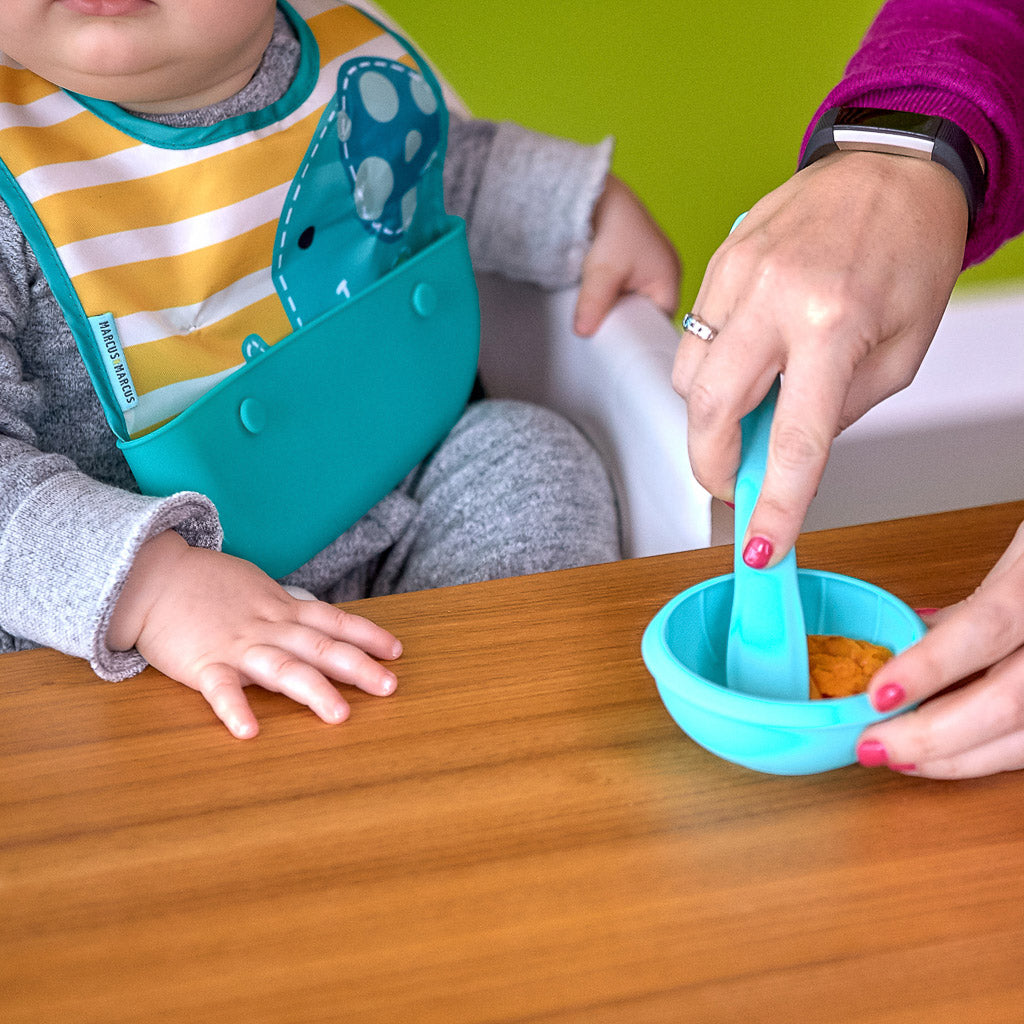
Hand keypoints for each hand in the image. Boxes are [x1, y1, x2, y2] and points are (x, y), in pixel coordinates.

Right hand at [108, 531, 401, 737]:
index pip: (333, 620)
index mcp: (281, 610)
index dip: (366, 634)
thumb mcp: (258, 591)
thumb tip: (321, 625)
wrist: (152, 575)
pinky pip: (219, 689)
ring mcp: (236, 645)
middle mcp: (268, 627)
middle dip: (357, 666)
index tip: (397, 650)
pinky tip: (249, 731)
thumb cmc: (208, 586)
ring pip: (281, 667)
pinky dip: (234, 708)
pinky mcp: (201, 663)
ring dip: (312, 691)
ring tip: (339, 715)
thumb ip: (288, 612)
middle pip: (319, 646)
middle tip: (390, 686)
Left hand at [573, 173, 680, 335]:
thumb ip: (594, 303)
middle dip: (624, 326)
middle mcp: (664, 278)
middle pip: (645, 319)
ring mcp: (647, 273)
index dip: (639, 338)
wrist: (596, 194)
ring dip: (614, 313)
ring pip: (631, 307)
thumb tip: (584, 332)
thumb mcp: (602, 270)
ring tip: (595, 322)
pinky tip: (594, 305)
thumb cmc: (612, 224)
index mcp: (669, 280)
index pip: (659, 326)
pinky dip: (609, 300)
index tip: (616, 350)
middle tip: (600, 337)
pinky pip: (622, 295)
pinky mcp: (630, 269)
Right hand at [673, 150, 968, 565]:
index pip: (794, 439)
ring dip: (709, 414)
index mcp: (836, 322)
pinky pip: (691, 336)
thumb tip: (786, 453)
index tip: (760, 545)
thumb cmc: (911, 250)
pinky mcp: (718, 261)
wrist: (893, 164)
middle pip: (709, 409)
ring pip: (688, 377)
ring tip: (749, 408)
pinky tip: (746, 359)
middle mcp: (776, 297)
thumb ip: (842, 409)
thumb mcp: (904, 348)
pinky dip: (711, 367)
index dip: (774, 503)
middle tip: (732, 483)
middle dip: (710, 465)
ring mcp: (738, 274)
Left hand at [857, 522, 1023, 777]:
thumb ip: (978, 605)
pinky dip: (991, 755)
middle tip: (873, 745)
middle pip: (1007, 702)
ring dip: (958, 758)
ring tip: (902, 756)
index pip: (987, 629)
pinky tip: (951, 756)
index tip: (877, 693)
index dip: (929, 667)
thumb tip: (913, 638)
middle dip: (932, 735)